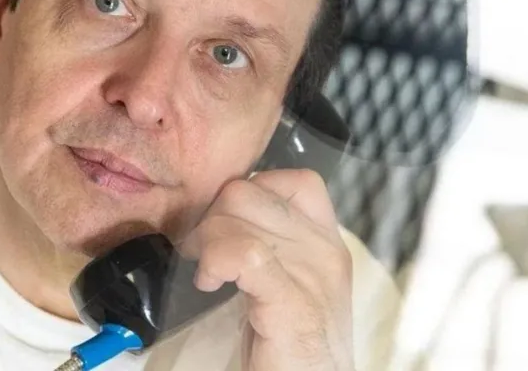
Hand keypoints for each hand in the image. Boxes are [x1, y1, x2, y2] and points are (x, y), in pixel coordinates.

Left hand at [182, 169, 353, 370]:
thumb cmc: (293, 348)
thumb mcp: (289, 284)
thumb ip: (270, 246)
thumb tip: (220, 217)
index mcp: (327, 243)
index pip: (294, 179)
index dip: (248, 191)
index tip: (226, 226)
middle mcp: (325, 251)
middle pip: (249, 191)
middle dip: (210, 217)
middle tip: (200, 254)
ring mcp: (313, 275)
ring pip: (239, 212)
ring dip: (205, 240)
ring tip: (206, 274)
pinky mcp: (292, 303)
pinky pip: (243, 252)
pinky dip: (214, 260)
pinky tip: (209, 283)